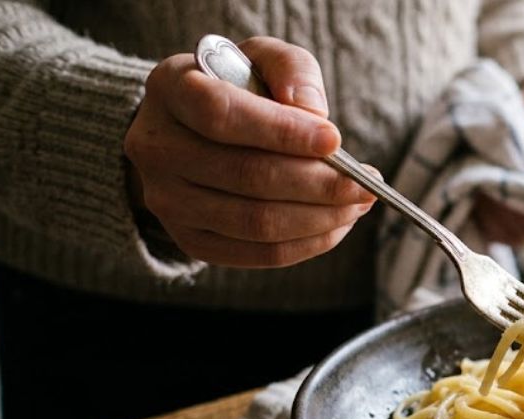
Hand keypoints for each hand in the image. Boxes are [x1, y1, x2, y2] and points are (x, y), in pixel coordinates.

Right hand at [124, 37, 375, 267]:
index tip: (336, 140)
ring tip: (359, 203)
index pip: (222, 115)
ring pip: (257, 222)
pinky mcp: (190, 239)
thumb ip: (290, 69)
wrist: (192, 130)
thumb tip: (311, 111)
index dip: (283, 132)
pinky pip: (260, 254)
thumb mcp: (261, 58)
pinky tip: (337, 224)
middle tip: (367, 182)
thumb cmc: (237, 88)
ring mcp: (168, 200)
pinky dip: (309, 243)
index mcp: (170, 89)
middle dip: (319, 183)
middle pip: (247, 177)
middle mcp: (157, 148)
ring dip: (322, 218)